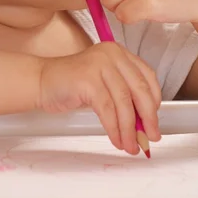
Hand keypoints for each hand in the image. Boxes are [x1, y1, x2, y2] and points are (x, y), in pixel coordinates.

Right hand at [37, 42, 160, 154]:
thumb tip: (146, 125)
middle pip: (139, 89)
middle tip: (150, 137)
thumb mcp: (105, 84)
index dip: (154, 100)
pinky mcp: (88, 80)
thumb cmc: (73, 84)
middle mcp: (111, 54)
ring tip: (130, 145)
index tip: (155, 120)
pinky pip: (107, 109)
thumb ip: (124, 97)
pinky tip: (116, 139)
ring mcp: (99, 65)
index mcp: (119, 52)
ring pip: (124, 102)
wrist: (42, 81)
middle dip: (148, 118)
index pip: (147, 76)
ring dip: (129, 129)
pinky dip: (114, 128)